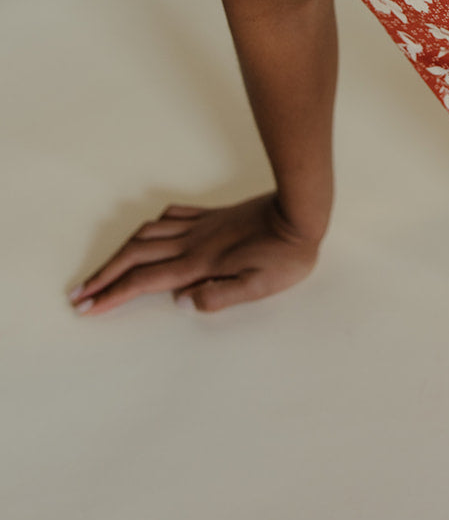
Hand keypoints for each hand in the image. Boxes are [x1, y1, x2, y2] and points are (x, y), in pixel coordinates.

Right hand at [67, 191, 321, 316]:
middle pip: (134, 258)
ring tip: (101, 269)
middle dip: (103, 277)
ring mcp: (200, 227)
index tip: (87, 307)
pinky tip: (146, 232)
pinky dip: (149, 227)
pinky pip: (170, 217)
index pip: (144, 282)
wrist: (300, 212)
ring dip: (118, 253)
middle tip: (78, 294)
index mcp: (199, 264)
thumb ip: (219, 296)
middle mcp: (192, 243)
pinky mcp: (211, 215)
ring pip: (146, 235)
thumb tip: (180, 302)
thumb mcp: (259, 286)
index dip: (112, 295)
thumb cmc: (285, 255)